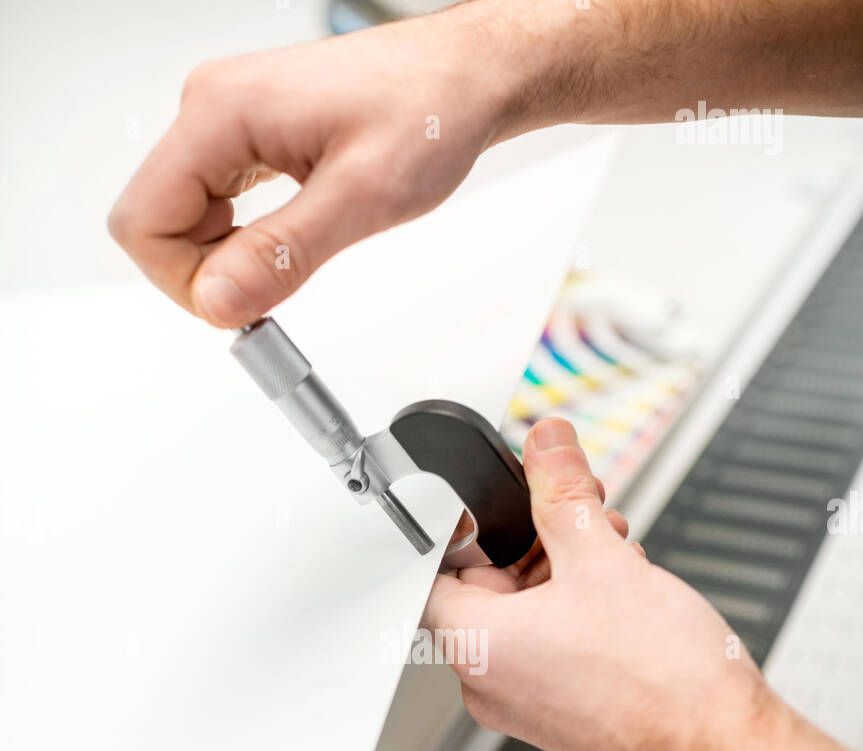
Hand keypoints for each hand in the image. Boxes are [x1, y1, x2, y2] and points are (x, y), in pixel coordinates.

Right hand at [108, 7, 505, 327]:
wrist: (462, 77)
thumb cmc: (425, 111)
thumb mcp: (361, 196)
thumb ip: (282, 254)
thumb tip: (218, 300)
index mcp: (222, 112)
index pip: (143, 221)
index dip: (185, 282)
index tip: (243, 303)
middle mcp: (210, 108)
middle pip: (152, 223)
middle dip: (203, 275)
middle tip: (271, 293)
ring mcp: (224, 121)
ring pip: (180, 220)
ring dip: (224, 261)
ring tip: (292, 263)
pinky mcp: (246, 136)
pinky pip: (210, 206)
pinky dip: (240, 242)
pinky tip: (285, 245)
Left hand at [426, 418, 771, 750]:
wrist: (720, 750)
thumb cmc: (661, 683)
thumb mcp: (603, 558)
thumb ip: (564, 492)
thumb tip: (546, 446)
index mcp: (476, 647)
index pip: (435, 571)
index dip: (470, 527)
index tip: (504, 504)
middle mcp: (489, 684)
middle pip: (486, 589)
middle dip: (535, 541)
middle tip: (579, 514)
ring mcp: (525, 703)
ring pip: (526, 616)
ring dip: (564, 572)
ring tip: (613, 551)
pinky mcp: (561, 713)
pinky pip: (550, 647)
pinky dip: (577, 611)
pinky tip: (622, 592)